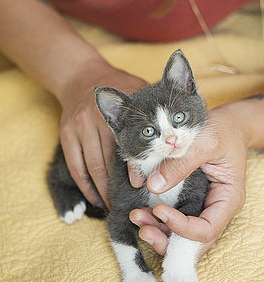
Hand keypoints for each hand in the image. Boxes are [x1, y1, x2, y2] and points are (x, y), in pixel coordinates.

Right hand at [58, 57, 147, 207]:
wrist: (82, 75)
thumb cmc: (122, 84)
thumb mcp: (142, 90)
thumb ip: (158, 110)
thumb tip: (177, 136)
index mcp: (122, 106)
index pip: (130, 144)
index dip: (137, 168)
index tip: (144, 186)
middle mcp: (99, 118)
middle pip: (110, 161)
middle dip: (120, 186)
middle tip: (132, 205)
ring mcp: (80, 126)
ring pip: (93, 168)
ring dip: (103, 191)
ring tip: (114, 206)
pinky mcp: (66, 134)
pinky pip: (76, 167)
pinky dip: (86, 186)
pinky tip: (96, 199)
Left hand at [129, 103, 247, 256]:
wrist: (230, 122)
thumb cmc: (223, 129)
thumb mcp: (204, 141)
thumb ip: (181, 163)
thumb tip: (154, 186)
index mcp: (228, 199)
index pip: (206, 230)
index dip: (181, 228)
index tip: (158, 210)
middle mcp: (217, 209)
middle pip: (194, 242)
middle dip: (166, 240)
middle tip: (142, 227)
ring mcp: (204, 207)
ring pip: (182, 236)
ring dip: (158, 233)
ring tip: (136, 217)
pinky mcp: (191, 201)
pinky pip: (175, 221)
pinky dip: (157, 222)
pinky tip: (141, 212)